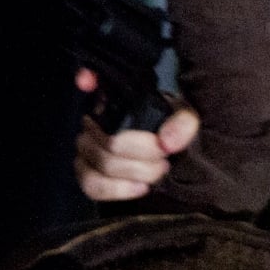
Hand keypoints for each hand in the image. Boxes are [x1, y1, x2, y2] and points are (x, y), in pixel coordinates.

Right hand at [74, 71, 196, 200]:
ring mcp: (86, 147)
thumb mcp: (184, 121)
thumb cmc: (170, 133)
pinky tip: (140, 187)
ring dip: (135, 172)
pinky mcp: (86, 173)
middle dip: (143, 155)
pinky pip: (92, 185)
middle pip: (110, 141)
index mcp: (117, 99)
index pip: (92, 81)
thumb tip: (167, 141)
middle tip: (164, 158)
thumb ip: (182, 123)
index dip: (87, 79)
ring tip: (157, 171)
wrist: (167, 160)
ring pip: (102, 164)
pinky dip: (118, 190)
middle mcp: (95, 120)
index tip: (88, 82)